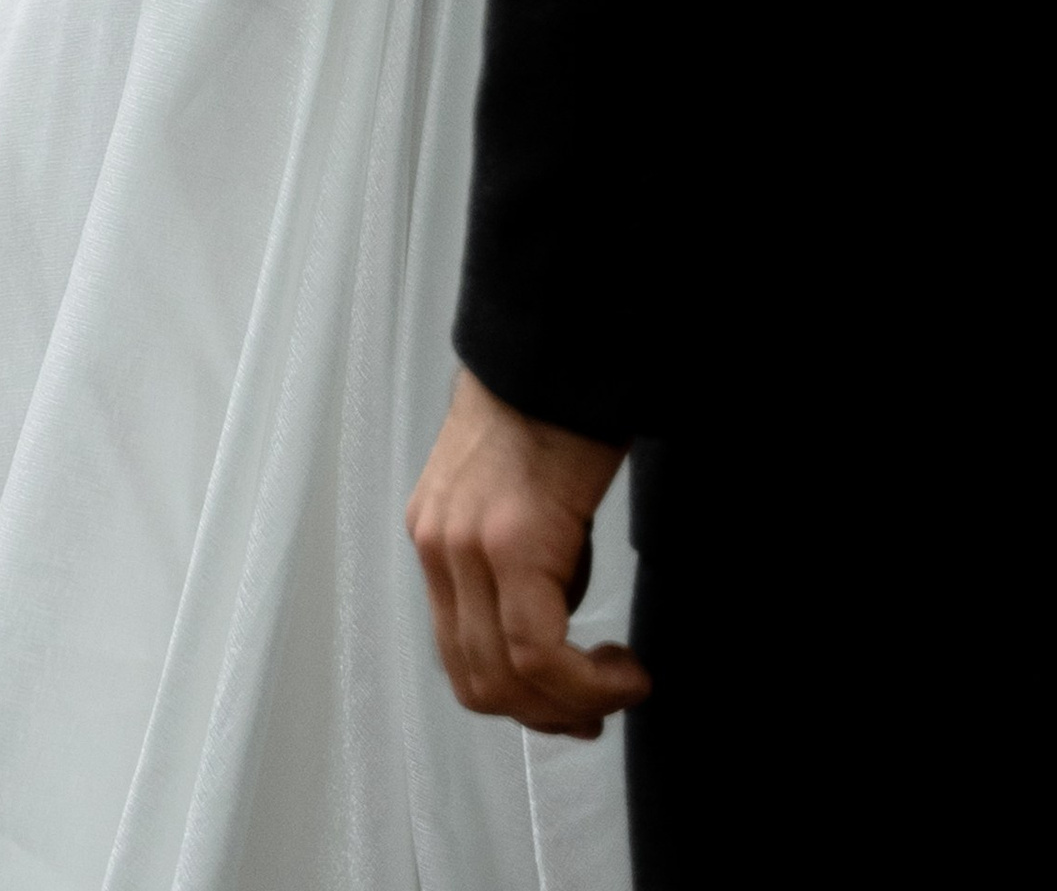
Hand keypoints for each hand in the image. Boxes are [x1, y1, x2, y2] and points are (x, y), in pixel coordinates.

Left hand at [408, 369, 640, 738]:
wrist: (562, 343)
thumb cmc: (554, 403)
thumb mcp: (516, 491)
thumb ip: (518, 556)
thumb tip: (556, 625)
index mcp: (435, 534)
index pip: (459, 654)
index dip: (517, 698)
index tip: (570, 706)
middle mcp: (437, 546)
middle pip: (476, 679)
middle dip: (544, 714)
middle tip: (596, 712)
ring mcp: (465, 546)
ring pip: (505, 676)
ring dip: (569, 704)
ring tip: (619, 687)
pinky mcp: (508, 541)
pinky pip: (536, 650)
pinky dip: (583, 681)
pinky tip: (622, 670)